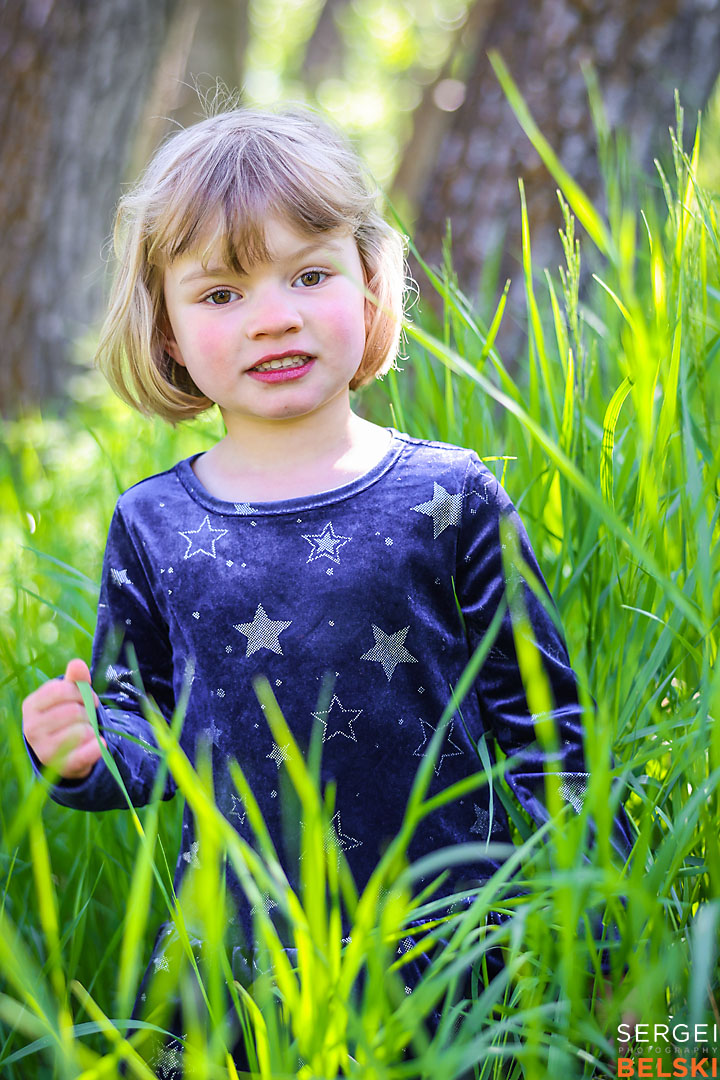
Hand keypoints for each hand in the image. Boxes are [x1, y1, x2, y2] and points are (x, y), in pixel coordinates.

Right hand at [22, 659, 105, 779]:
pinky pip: (86, 752)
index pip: (62, 689)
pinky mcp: (60, 766)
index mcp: (31, 706)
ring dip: (92, 729)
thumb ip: (75, 680)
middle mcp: (31, 728)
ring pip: (82, 730)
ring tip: (86, 731)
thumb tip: (77, 664)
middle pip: (74, 711)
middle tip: (88, 717)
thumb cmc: (66, 716)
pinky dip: (98, 746)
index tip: (88, 698)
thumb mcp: (69, 696)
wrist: (63, 752)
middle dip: (89, 712)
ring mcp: (43, 749)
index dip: (82, 692)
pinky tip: (99, 743)